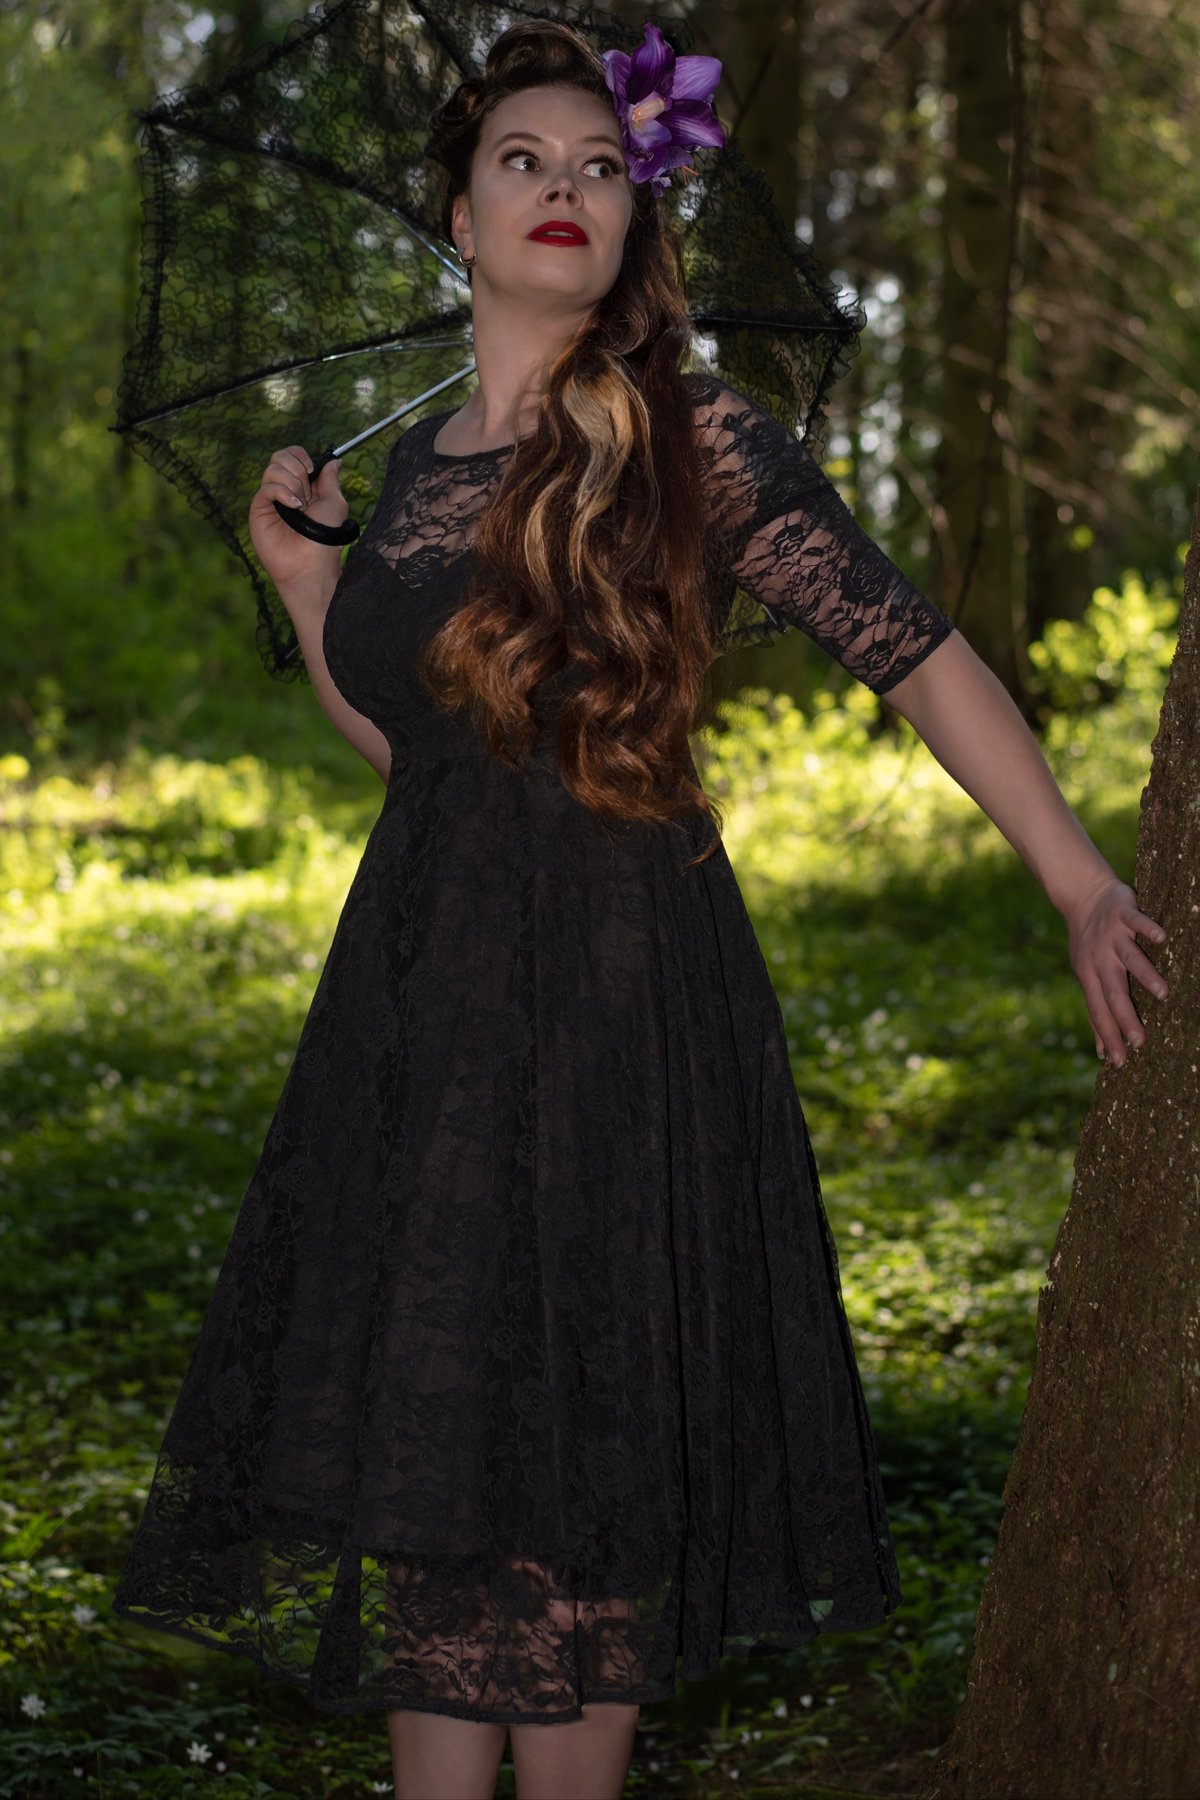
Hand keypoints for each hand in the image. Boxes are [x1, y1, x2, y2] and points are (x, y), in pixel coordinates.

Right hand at [248, 445, 347, 598]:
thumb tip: (335, 460)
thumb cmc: (325, 537)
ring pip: (273, 468)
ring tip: (300, 506)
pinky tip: (293, 507)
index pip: (294, 455)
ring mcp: (271, 498)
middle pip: (280, 456)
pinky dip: (282, 492)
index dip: (302, 456)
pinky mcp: (259, 508)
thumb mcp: (335, 503)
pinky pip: (267, 486)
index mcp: (303, 485)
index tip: (313, 470)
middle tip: (307, 493)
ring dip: (292, 483)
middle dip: (297, 469)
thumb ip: (331, 479)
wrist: (310, 563)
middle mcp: (285, 489)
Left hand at [1065, 875, 1168, 1067]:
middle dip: (1126, 1018)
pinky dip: (1148, 929)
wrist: (1083, 897)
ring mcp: (1112, 936)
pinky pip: (1137, 921)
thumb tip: (1101, 1051)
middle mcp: (1099, 959)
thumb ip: (1097, 1011)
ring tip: (1163, 994)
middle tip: (1140, 1042)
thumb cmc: (1088, 944)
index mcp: (1089, 976)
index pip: (1098, 1012)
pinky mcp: (1123, 913)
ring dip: (1145, 976)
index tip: (1120, 1063)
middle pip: (1113, 992)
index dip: (1108, 1037)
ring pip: (1130, 958)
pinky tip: (1162, 939)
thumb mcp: (1086, 977)